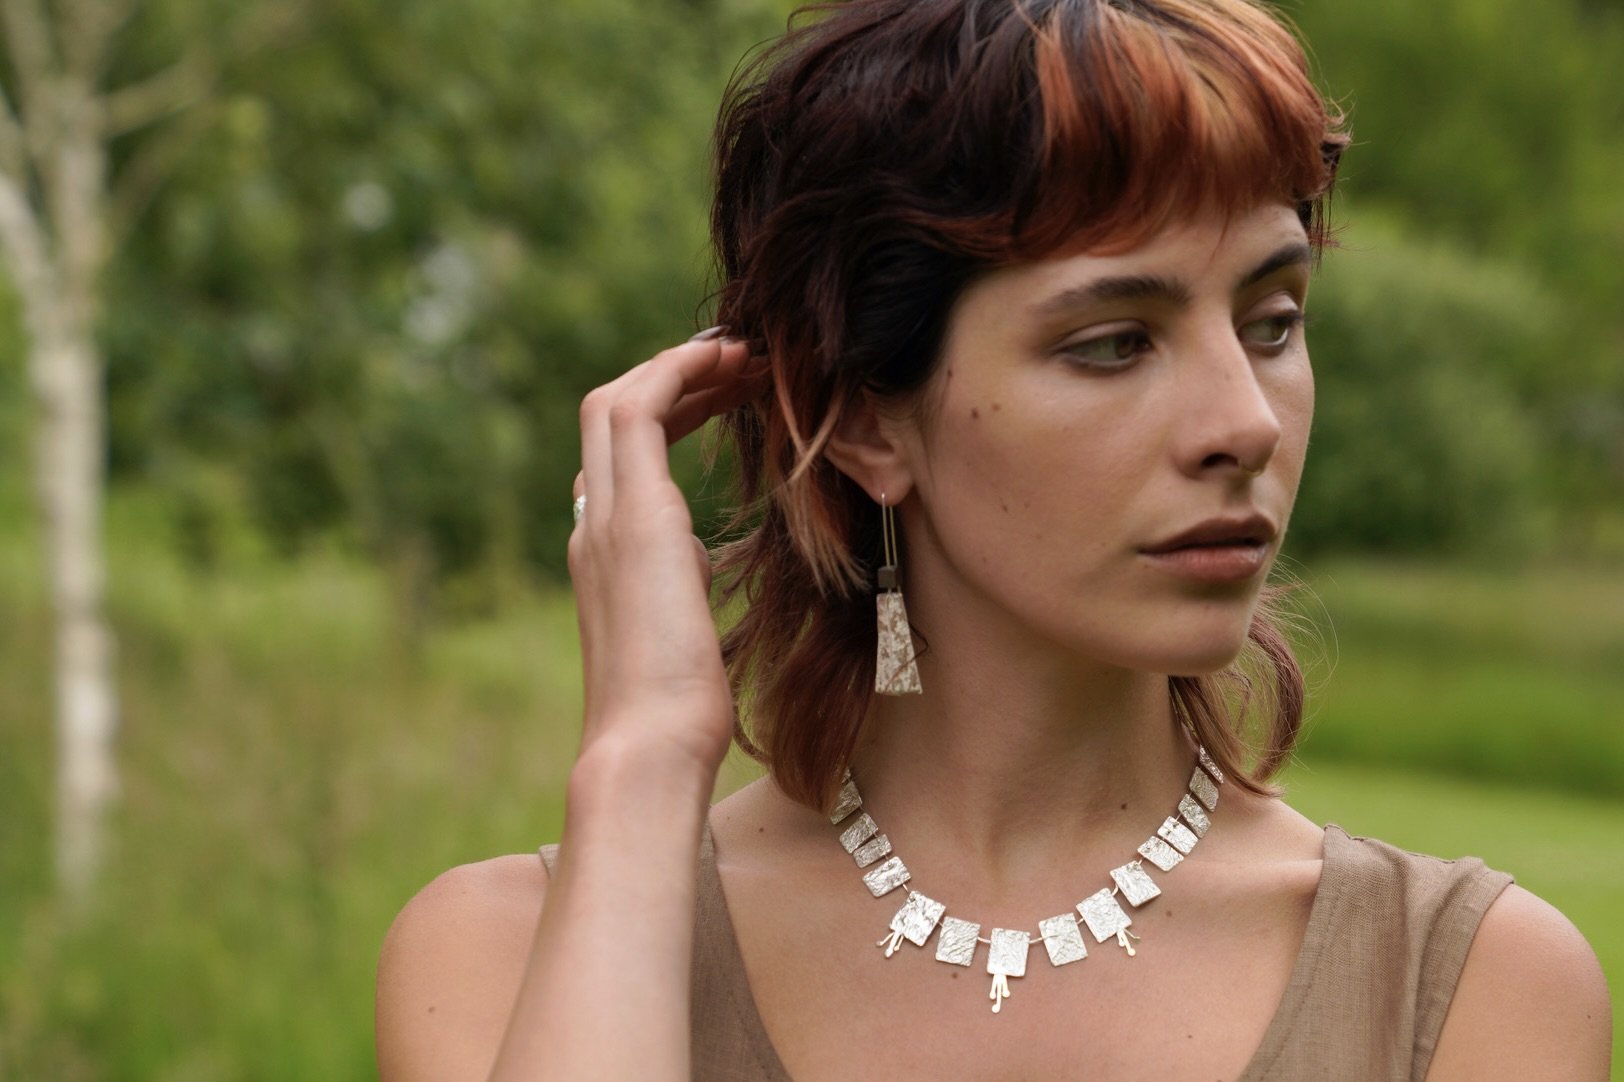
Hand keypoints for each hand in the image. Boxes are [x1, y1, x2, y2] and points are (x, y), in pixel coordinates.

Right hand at [568, 330, 763, 778]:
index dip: (671, 412)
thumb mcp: (684, 634)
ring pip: (615, 401)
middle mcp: (592, 526)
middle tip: (737, 361)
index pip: (623, 457)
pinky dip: (677, 374)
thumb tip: (699, 564)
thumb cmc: (677, 715)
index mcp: (604, 554)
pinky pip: (638, 410)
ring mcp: (603, 519)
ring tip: (740, 353)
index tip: (724, 396)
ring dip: (678, 367)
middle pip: (612, 415)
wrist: (649, 748)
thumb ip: (683, 587)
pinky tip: (727, 364)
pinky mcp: (632, 518)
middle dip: (674, 377)